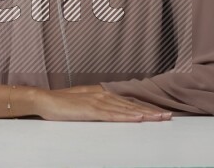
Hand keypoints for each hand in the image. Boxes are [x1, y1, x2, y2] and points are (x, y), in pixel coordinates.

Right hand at [37, 87, 172, 121]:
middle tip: (169, 116)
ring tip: (159, 118)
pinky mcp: (91, 110)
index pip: (128, 102)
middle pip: (131, 105)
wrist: (45, 100)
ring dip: (144, 114)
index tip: (160, 112)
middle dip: (151, 110)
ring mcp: (97, 102)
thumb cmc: (61, 104)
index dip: (145, 107)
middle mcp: (102, 96)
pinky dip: (126, 116)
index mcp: (101, 94)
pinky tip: (137, 118)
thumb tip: (109, 110)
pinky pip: (112, 115)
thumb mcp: (83, 103)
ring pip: (126, 109)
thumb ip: (97, 105)